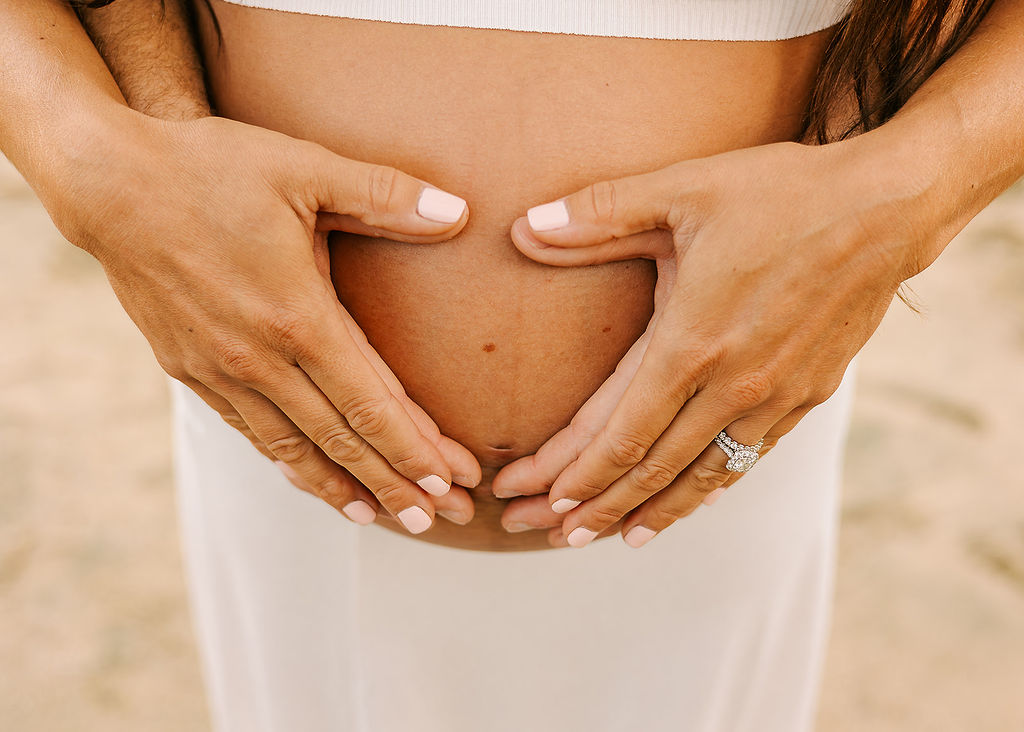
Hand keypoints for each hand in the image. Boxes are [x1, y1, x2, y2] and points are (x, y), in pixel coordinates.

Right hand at [56, 113, 480, 532]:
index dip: (417, 447)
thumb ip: (385, 195)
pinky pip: (251, 432)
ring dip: (343, 488)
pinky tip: (312, 480)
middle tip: (439, 519)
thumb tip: (460, 212)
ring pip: (293, 449)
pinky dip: (289, 463)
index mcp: (297, 316)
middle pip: (342, 440)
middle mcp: (258, 358)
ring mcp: (220, 371)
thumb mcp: (304, 169)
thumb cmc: (210, 170)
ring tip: (382, 519)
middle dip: (396, 484)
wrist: (109, 184)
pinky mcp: (190, 371)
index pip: (371, 403)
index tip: (452, 480)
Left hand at [493, 140, 922, 547]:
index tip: (529, 496)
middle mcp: (732, 386)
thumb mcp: (681, 190)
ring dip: (650, 513)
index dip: (568, 472)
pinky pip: (744, 460)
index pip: (616, 434)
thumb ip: (598, 214)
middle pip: (649, 471)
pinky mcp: (805, 398)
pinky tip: (686, 503)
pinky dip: (706, 490)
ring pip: (699, 479)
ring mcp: (773, 399)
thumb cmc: (781, 195)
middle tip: (549, 535)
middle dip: (592, 507)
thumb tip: (524, 227)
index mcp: (692, 343)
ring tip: (612, 538)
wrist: (886, 210)